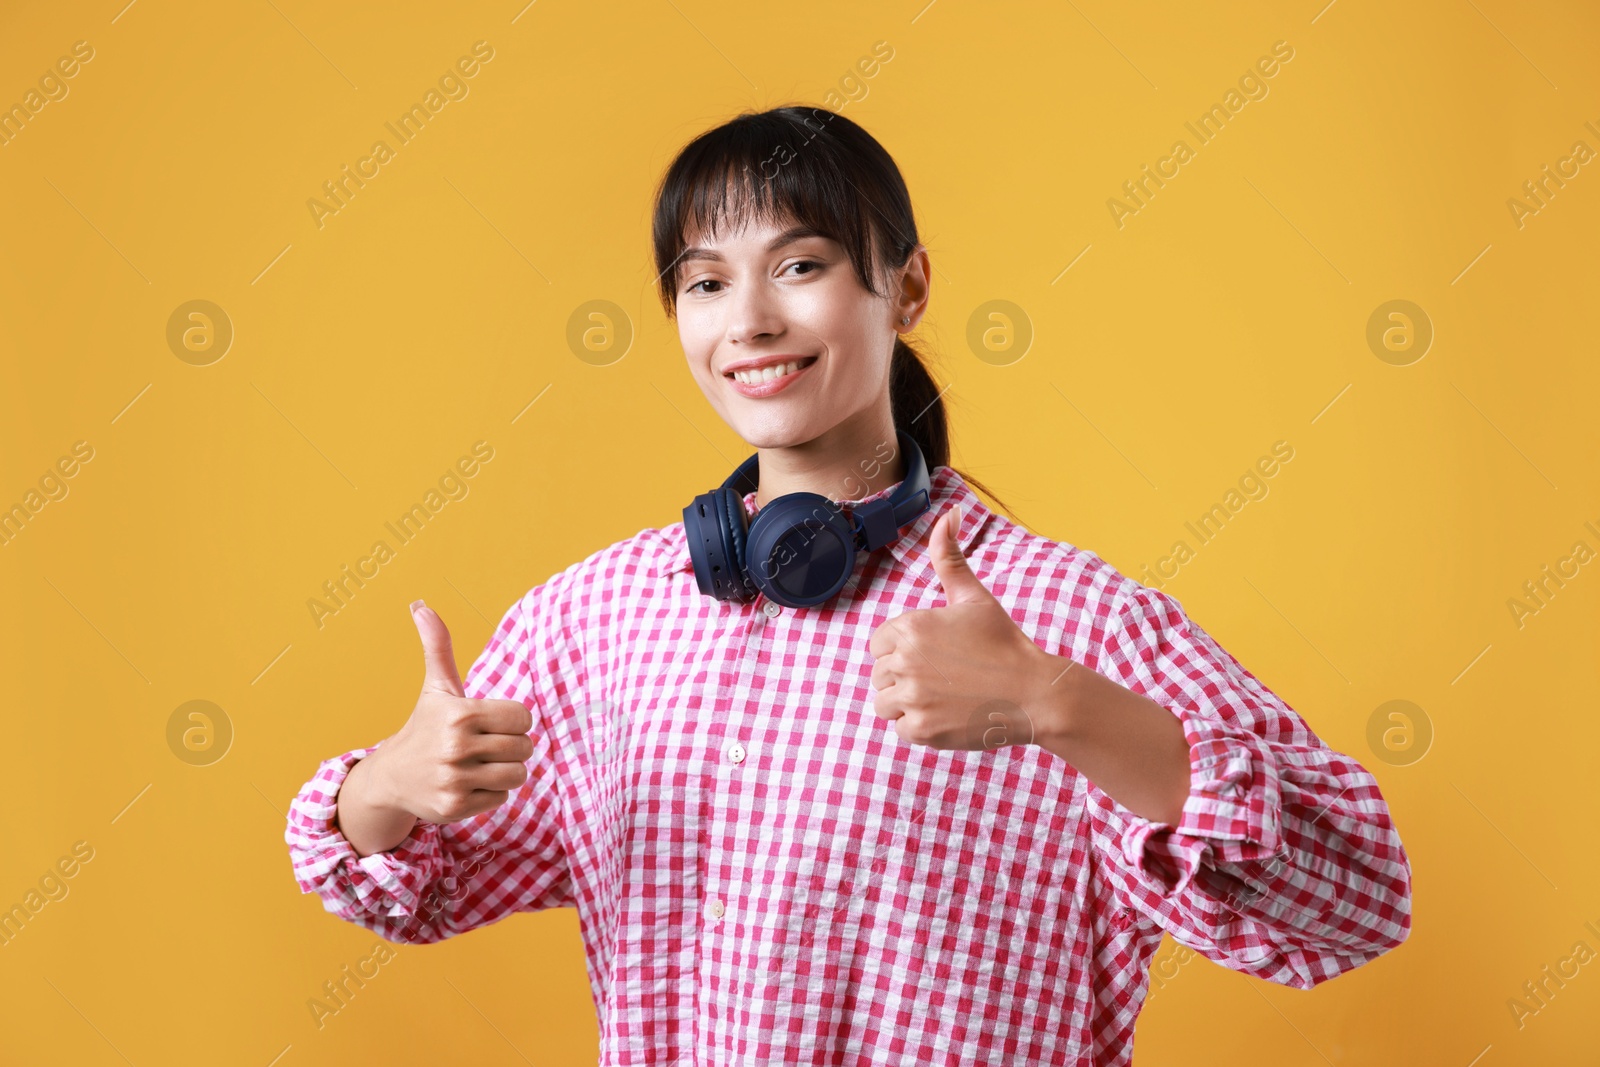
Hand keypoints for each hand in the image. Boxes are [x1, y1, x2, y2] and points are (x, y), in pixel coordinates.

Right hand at [360, 600, 535, 823]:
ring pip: (517, 775)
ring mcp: (455, 781)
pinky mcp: (455, 808)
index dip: (512, 720)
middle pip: (524, 748)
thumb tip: (420, 604)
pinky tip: (467, 784)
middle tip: (484, 746)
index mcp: (459, 714)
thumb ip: (437, 645)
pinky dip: (490, 794)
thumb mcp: (436, 687)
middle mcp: (456, 748)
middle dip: (510, 746)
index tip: (491, 722)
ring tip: (480, 765)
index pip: (523, 717)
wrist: (390, 777)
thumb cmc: (425, 727)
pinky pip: (501, 799)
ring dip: (504, 771)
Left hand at [868, 504, 1062, 750]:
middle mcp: (903, 661)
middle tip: (947, 677)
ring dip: (909, 704)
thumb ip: (949, 557)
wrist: (1034, 693)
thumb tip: (950, 512)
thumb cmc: (1004, 643)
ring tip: (945, 696)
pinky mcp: (921, 730)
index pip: (879, 645)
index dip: (904, 651)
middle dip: (906, 678)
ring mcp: (911, 698)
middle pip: (880, 675)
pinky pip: (901, 729)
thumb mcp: (973, 597)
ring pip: (885, 704)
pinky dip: (922, 727)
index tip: (937, 655)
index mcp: (909, 627)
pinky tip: (950, 714)